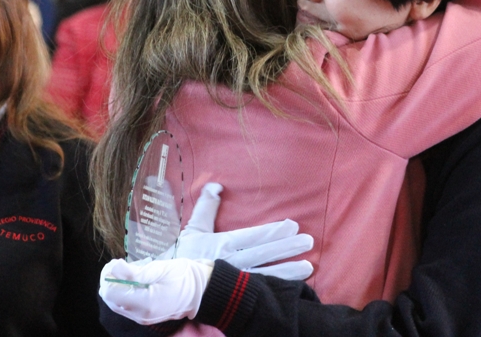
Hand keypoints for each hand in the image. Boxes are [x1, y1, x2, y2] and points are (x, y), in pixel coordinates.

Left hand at [100, 257, 213, 324]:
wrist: (201, 291)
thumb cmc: (183, 276)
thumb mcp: (160, 269)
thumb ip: (134, 272)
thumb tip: (113, 268)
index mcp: (144, 303)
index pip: (110, 292)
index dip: (108, 276)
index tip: (116, 262)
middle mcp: (140, 315)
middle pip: (111, 299)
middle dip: (111, 280)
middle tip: (121, 264)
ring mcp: (143, 317)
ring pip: (117, 302)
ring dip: (118, 285)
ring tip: (131, 271)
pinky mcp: (145, 316)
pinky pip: (127, 305)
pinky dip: (126, 291)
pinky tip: (137, 280)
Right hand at [167, 182, 313, 279]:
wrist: (171, 287)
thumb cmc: (182, 256)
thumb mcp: (193, 228)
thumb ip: (207, 206)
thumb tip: (216, 185)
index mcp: (222, 244)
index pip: (253, 236)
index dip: (274, 231)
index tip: (293, 225)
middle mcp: (231, 262)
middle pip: (264, 253)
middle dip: (287, 247)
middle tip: (309, 240)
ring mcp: (234, 280)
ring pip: (266, 275)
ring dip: (288, 270)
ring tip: (309, 266)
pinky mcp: (235, 295)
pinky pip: (259, 291)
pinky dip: (276, 288)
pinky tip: (292, 288)